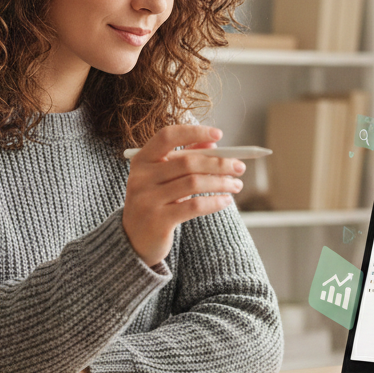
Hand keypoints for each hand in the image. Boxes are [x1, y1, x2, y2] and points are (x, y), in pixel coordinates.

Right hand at [123, 124, 244, 265]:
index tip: (219, 134)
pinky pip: (194, 206)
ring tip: (236, 185)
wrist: (134, 240)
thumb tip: (213, 141)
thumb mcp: (165, 177)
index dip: (193, 132)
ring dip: (221, 183)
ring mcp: (148, 199)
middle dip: (219, 163)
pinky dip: (214, 202)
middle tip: (239, 167)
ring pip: (194, 183)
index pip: (167, 137)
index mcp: (142, 160)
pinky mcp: (158, 221)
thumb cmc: (155, 202)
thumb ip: (185, 156)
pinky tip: (225, 201)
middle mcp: (141, 177)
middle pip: (187, 162)